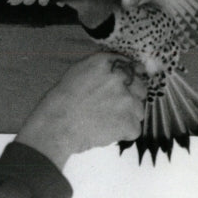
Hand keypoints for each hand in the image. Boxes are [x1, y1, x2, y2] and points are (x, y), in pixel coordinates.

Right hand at [15, 52, 147, 169]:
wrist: (55, 126)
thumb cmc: (61, 103)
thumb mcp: (77, 72)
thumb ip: (102, 68)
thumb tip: (123, 70)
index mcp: (106, 63)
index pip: (132, 66)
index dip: (131, 80)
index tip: (127, 87)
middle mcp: (120, 78)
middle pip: (141, 89)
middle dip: (130, 99)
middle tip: (110, 108)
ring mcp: (127, 100)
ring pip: (139, 110)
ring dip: (126, 117)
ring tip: (104, 121)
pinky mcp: (129, 122)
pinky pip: (135, 129)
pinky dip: (123, 133)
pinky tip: (106, 130)